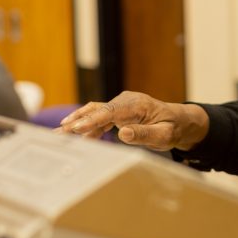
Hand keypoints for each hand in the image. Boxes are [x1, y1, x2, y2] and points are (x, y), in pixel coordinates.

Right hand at [57, 91, 208, 150]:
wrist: (180, 121)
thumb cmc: (173, 129)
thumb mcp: (164, 135)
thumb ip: (144, 134)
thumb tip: (123, 133)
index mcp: (137, 105)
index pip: (110, 112)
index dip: (92, 120)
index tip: (76, 129)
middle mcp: (127, 101)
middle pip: (97, 110)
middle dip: (77, 121)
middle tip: (58, 134)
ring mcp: (121, 104)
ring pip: (95, 112)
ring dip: (78, 123)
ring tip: (60, 136)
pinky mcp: (119, 111)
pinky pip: (100, 117)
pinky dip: (88, 126)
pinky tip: (76, 137)